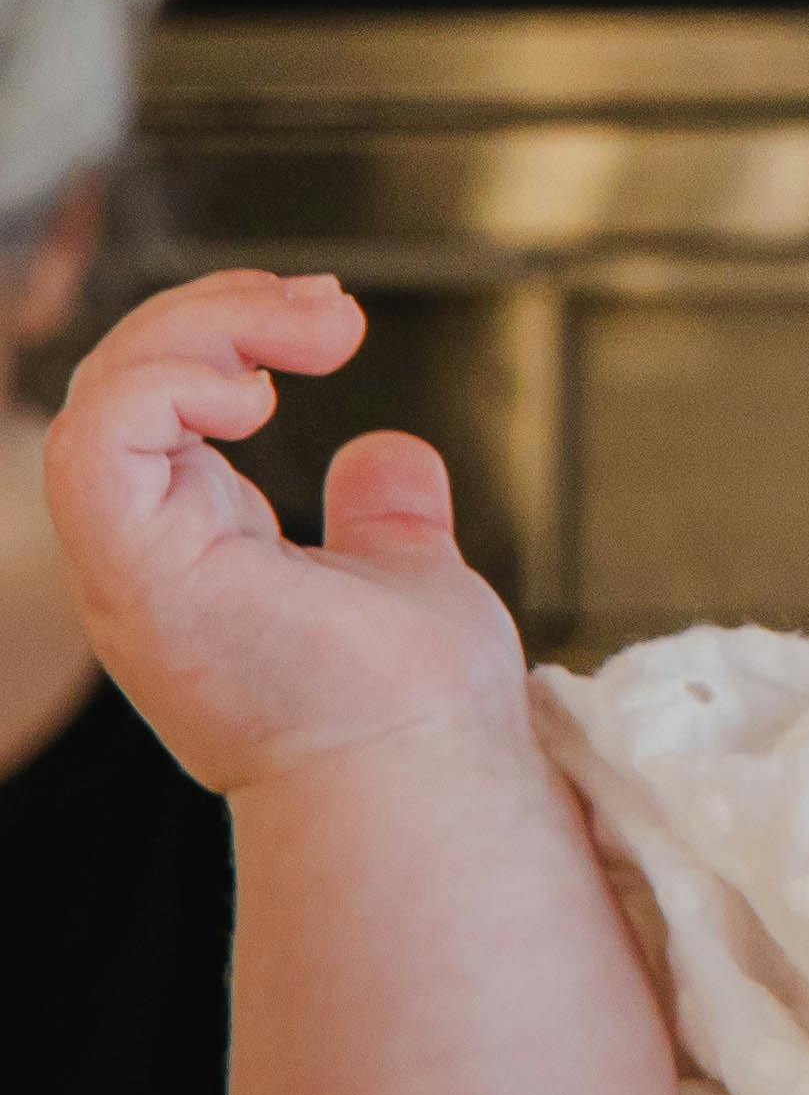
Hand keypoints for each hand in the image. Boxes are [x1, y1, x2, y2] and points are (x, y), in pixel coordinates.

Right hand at [41, 271, 520, 791]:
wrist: (425, 783)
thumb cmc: (418, 712)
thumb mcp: (401, 579)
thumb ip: (379, 521)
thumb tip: (383, 452)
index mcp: (193, 551)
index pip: (153, 408)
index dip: (219, 336)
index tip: (331, 321)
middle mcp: (147, 557)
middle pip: (119, 386)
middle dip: (215, 313)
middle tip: (329, 311)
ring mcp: (133, 568)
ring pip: (100, 398)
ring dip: (200, 331)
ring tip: (309, 332)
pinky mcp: (138, 572)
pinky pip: (96, 443)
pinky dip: (168, 385)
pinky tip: (258, 396)